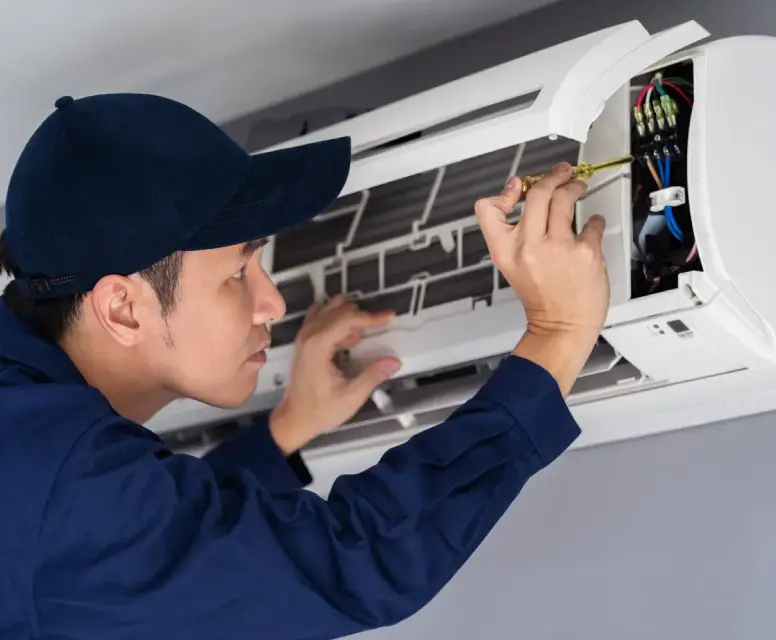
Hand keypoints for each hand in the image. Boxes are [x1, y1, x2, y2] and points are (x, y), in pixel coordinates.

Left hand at [269, 295, 400, 453]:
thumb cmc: (322, 409)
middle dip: (360, 318)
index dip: (371, 317)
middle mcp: (308, 334)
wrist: (294, 419)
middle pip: (339, 310)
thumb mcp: (352, 396)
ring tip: (357, 342)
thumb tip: (395, 361)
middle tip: (374, 336)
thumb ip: (373, 375)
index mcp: (318, 345)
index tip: (390, 316)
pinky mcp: (303, 341)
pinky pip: (320, 317)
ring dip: (347, 318)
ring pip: (329, 309)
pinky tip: (344, 339)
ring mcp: (303, 335)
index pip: (348, 319)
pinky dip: (335, 320)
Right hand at [475, 162, 609, 394]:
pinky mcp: (585, 252)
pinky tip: (592, 226)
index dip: (503, 193)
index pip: (488, 209)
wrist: (563, 325)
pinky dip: (594, 221)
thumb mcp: (512, 265)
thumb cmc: (541, 296)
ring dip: (574, 188)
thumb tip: (523, 194)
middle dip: (552, 176)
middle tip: (562, 172)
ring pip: (565, 198)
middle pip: (537, 193)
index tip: (518, 188)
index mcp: (505, 251)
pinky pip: (592, 223)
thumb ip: (515, 232)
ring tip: (577, 188)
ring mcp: (558, 247)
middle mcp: (529, 246)